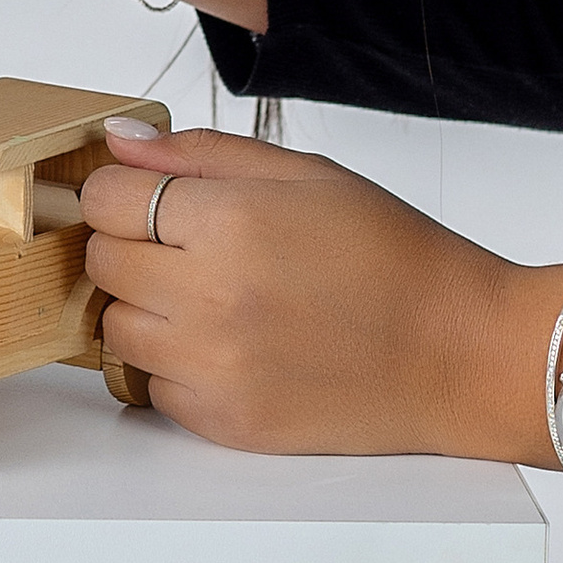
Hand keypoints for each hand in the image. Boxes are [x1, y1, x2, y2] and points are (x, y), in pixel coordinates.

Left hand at [80, 122, 561, 462]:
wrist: (461, 354)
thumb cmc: (394, 256)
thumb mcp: (306, 175)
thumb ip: (201, 154)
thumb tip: (119, 140)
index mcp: (229, 222)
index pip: (106, 198)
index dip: (123, 192)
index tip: (150, 200)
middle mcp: (208, 298)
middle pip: (100, 262)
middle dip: (131, 245)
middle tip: (190, 248)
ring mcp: (212, 368)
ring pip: (115, 329)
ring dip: (147, 308)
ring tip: (212, 298)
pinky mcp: (223, 422)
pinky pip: (152, 386)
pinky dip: (177, 365)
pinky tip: (234, 345)